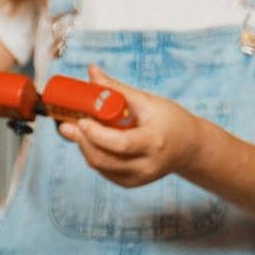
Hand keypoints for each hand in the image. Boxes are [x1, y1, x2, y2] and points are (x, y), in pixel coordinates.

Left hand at [56, 64, 204, 187]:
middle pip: (104, 159)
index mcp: (154, 142)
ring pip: (100, 166)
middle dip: (81, 141)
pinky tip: (90, 141)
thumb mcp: (147, 101)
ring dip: (83, 147)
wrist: (189, 147)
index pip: (120, 144)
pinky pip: (104, 170)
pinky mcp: (131, 183)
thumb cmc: (170, 120)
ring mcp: (139, 178)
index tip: (81, 120)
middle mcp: (147, 165)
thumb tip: (91, 71)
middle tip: (65, 124)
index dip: (96, 134)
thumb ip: (116, 89)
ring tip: (76, 129)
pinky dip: (92, 154)